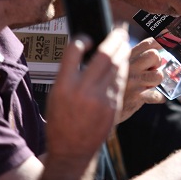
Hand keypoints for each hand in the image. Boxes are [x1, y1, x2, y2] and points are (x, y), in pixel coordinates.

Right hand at [45, 27, 129, 167]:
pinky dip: (123, 68)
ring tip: (124, 41)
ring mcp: (100, 98)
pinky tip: (123, 62)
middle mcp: (83, 90)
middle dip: (115, 39)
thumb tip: (85, 51)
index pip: (73, 51)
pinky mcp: (114, 105)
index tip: (87, 38)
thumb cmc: (61, 122)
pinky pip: (121, 80)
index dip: (82, 40)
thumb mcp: (56, 96)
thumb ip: (69, 74)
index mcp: (64, 86)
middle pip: (104, 55)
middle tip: (120, 29)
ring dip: (123, 51)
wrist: (72, 150)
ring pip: (117, 66)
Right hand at [117, 37, 164, 122]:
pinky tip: (153, 96)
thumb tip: (141, 35)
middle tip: (151, 70)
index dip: (160, 42)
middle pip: (154, 55)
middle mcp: (129, 66)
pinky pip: (157, 95)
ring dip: (157, 80)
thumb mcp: (117, 66)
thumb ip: (131, 53)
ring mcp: (133, 81)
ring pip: (158, 75)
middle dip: (158, 63)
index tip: (165, 44)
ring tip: (148, 84)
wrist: (97, 109)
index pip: (147, 43)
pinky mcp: (136, 97)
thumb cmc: (110, 86)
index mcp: (125, 57)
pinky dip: (159, 97)